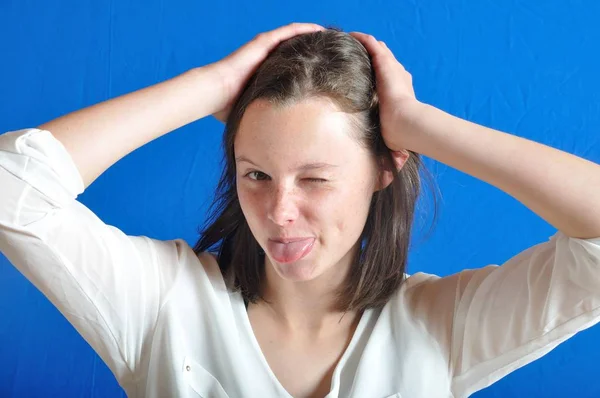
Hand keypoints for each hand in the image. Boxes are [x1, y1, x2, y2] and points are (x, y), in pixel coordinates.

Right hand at [209, 23, 324, 121]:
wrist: (215, 93)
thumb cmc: (228, 107)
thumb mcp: (254, 112)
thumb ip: (266, 120)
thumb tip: (278, 142)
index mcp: (265, 73)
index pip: (291, 67)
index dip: (306, 67)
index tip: (324, 73)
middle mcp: (266, 58)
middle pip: (295, 50)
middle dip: (313, 51)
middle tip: (333, 54)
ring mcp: (264, 48)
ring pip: (293, 37)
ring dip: (311, 36)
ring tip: (330, 38)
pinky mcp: (263, 42)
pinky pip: (288, 32)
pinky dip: (303, 29)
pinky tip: (319, 30)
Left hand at [349, 32, 422, 161]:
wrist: (410, 124)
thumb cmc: (404, 136)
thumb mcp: (394, 145)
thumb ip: (390, 155)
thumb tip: (388, 178)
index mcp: (402, 95)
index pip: (391, 83)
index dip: (381, 80)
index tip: (369, 81)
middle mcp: (400, 79)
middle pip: (385, 63)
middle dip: (374, 60)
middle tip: (357, 58)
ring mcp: (394, 70)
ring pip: (379, 52)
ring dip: (368, 48)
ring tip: (350, 44)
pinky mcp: (386, 64)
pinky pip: (372, 45)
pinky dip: (362, 40)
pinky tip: (350, 36)